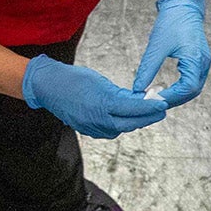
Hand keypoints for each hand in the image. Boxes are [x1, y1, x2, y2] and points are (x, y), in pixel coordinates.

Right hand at [22, 55, 167, 139]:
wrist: (47, 87)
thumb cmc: (73, 79)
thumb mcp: (101, 81)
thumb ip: (120, 93)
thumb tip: (138, 99)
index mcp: (102, 104)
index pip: (134, 108)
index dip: (151, 107)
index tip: (164, 104)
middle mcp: (98, 120)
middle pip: (132, 123)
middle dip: (148, 117)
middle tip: (161, 110)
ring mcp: (92, 128)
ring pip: (122, 128)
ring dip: (136, 121)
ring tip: (147, 112)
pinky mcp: (88, 131)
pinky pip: (110, 130)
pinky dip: (121, 124)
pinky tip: (127, 117)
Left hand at [131, 0, 210, 106]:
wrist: (183, 5)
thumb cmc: (172, 21)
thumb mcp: (156, 46)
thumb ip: (147, 69)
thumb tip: (137, 88)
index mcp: (195, 59)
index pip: (188, 88)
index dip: (171, 97)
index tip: (154, 99)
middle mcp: (203, 63)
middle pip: (193, 91)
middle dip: (174, 99)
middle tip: (155, 102)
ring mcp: (203, 62)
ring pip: (193, 88)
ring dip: (178, 95)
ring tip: (159, 96)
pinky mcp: (199, 60)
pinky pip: (192, 80)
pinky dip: (181, 88)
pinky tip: (167, 87)